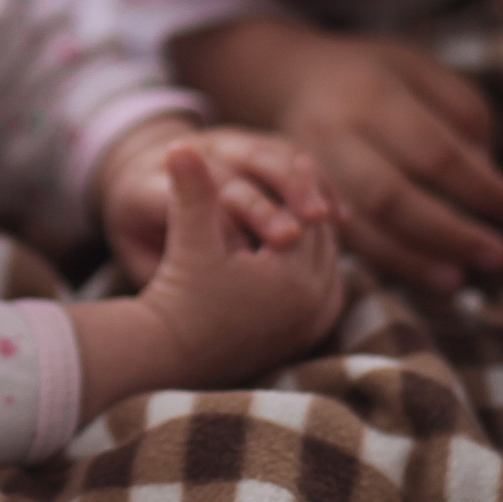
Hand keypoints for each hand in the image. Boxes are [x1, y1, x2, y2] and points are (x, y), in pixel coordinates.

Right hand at [67, 144, 344, 419]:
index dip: (300, 184)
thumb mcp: (189, 240)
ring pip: (330, 265)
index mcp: (293, 276)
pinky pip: (327, 290)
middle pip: (326, 241)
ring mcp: (313, 325)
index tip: (298, 157)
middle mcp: (314, 304)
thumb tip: (179, 144)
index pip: (309, 218)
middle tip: (310, 177)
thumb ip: (192, 192)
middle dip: (315, 208)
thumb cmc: (179, 295)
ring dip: (320, 237)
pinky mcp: (306, 338)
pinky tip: (305, 250)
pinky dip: (319, 266)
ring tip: (307, 209)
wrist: (172, 356)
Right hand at [173, 17, 502, 293]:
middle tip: (498, 255)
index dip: (483, 189)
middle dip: (450, 233)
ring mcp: (310, 170)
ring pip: (361, 227)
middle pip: (392, 197)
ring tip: (460, 279)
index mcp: (373, 95)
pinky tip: (423, 273)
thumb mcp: (423, 71)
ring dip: (415, 261)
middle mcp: (335, 135)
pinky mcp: (299, 199)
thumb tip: (489, 178)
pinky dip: (385, 262)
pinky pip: (344, 240)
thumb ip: (464, 116)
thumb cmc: (373, 76)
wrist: (289, 77)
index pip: (435, 153)